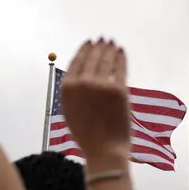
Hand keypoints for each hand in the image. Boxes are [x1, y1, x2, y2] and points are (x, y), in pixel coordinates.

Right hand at [60, 39, 130, 162]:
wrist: (104, 149)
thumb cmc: (87, 134)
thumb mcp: (71, 110)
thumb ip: (73, 90)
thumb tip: (79, 72)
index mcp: (67, 88)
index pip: (77, 61)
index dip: (84, 49)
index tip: (90, 43)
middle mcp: (82, 83)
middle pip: (92, 57)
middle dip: (98, 46)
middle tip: (103, 39)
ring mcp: (101, 86)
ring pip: (106, 60)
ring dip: (109, 49)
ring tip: (112, 44)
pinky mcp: (119, 90)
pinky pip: (120, 68)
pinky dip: (121, 58)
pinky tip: (121, 52)